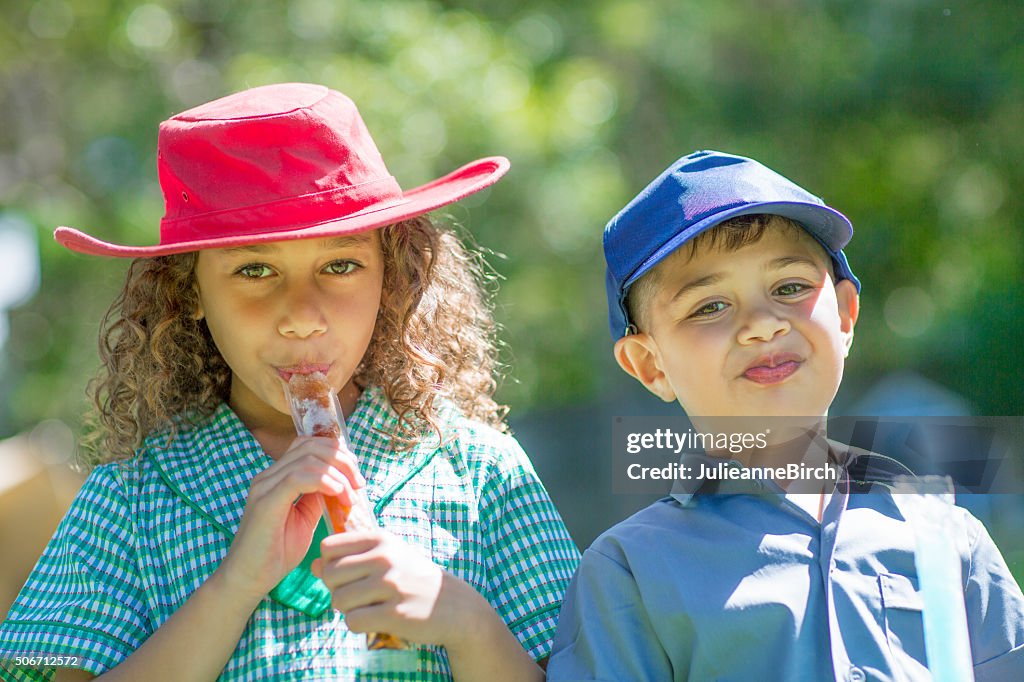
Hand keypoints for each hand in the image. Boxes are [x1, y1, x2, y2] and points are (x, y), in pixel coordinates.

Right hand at [216, 436, 366, 606]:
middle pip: (311, 446)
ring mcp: (265, 487)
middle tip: (359, 483)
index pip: (307, 445)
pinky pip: (297, 478)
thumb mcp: (306, 519)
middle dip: (342, 460)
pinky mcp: (265, 502)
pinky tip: (338, 495)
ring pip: (307, 459)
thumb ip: (318, 498)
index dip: (336, 451)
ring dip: (338, 474)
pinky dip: (324, 481)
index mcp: (277, 477)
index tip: (356, 473)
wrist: (248, 579)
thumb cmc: (276, 553)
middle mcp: (268, 476)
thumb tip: (340, 484)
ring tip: (350, 497)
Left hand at [311, 531, 487, 647]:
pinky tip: (375, 619)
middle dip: (336, 589)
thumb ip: (351, 557)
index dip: (329, 563)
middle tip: (356, 594)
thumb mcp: (389, 556)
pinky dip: (359, 624)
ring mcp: (390, 586)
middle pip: (329, 575)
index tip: (345, 573)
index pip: (329, 547)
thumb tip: (313, 565)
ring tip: (368, 606)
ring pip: (338, 600)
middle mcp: (385, 559)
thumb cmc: (415, 578)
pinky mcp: (394, 614)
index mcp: (381, 539)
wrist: (454, 605)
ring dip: (348, 609)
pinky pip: (353, 622)